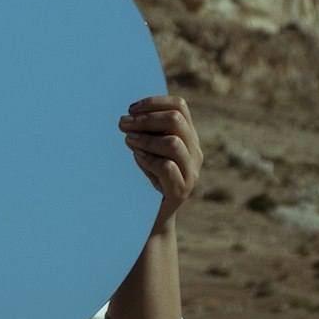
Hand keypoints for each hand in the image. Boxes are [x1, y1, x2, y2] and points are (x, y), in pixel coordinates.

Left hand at [118, 94, 203, 227]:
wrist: (154, 216)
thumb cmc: (148, 176)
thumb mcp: (148, 148)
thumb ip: (145, 131)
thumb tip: (127, 118)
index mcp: (189, 137)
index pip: (180, 105)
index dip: (154, 102)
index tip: (130, 109)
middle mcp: (195, 151)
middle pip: (176, 119)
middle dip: (145, 119)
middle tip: (123, 125)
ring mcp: (191, 171)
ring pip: (173, 143)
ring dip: (145, 139)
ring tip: (128, 141)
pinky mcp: (181, 190)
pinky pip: (166, 167)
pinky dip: (147, 160)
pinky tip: (136, 158)